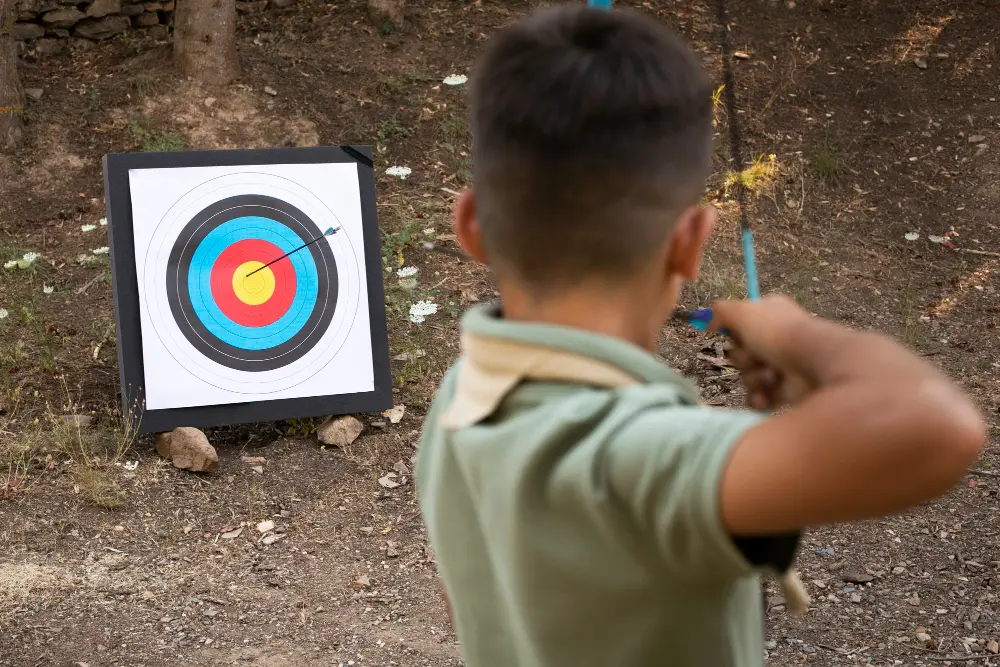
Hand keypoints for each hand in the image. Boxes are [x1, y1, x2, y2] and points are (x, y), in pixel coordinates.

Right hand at [708, 295, 814, 409]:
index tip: (732, 335)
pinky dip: (760, 397)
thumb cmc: (777, 333)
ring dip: (753, 379)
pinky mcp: (788, 390)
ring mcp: (785, 364)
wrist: (812, 365)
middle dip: (743, 359)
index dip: (734, 332)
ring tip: (768, 378)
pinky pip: (760, 396)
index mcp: (772, 314)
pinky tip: (766, 396)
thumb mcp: (742, 312)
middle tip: (755, 358)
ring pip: (750, 376)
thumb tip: (707, 322)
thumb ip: (720, 312)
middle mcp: (779, 338)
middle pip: (742, 352)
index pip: (742, 323)